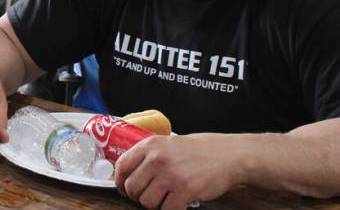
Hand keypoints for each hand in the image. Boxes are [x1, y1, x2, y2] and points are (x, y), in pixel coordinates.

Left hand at [115, 134, 241, 209]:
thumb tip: (129, 174)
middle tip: (150, 197)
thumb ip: (149, 156)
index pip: (121, 167)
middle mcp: (157, 159)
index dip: (120, 182)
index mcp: (150, 145)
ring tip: (167, 199)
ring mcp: (171, 174)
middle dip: (139, 197)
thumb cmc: (199, 151)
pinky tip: (178, 204)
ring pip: (147, 202)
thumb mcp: (168, 144)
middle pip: (132, 188)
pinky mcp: (186, 190)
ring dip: (155, 205)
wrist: (228, 155)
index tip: (125, 190)